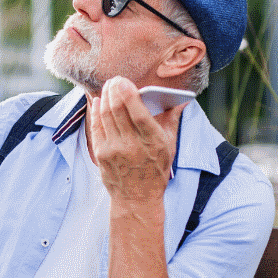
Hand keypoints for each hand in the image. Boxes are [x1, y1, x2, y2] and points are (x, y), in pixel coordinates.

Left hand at [88, 76, 186, 204]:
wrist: (137, 198)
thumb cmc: (156, 170)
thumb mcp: (170, 147)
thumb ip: (172, 121)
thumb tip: (181, 101)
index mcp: (152, 142)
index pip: (138, 114)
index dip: (129, 95)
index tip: (124, 81)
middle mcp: (132, 146)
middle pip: (118, 111)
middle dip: (114, 91)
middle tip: (115, 79)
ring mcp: (114, 150)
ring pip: (106, 116)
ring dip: (105, 97)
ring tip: (108, 87)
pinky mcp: (101, 155)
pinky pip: (97, 127)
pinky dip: (96, 112)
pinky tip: (99, 101)